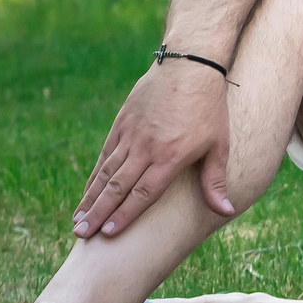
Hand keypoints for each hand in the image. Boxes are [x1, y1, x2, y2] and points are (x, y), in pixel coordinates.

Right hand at [74, 61, 235, 237]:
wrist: (189, 67)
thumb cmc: (210, 110)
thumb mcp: (219, 146)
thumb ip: (215, 181)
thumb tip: (225, 212)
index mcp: (170, 157)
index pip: (144, 193)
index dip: (125, 214)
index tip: (109, 234)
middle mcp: (146, 148)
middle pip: (118, 187)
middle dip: (99, 213)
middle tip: (81, 234)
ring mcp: (130, 135)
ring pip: (106, 173)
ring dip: (90, 198)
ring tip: (77, 220)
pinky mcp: (121, 124)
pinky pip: (104, 155)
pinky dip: (94, 175)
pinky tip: (86, 192)